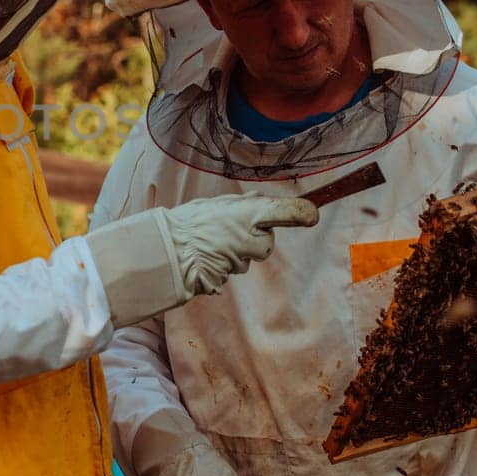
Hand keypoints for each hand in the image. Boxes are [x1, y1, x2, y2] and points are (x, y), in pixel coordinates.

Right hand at [168, 194, 318, 295]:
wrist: (165, 250)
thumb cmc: (189, 224)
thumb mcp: (217, 205)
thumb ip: (242, 205)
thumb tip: (260, 199)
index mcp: (242, 212)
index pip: (277, 211)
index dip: (295, 213)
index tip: (311, 216)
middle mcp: (244, 235)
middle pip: (264, 244)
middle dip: (253, 242)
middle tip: (228, 233)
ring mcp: (236, 258)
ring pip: (246, 260)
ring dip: (234, 255)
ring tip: (211, 245)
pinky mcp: (226, 276)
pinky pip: (230, 272)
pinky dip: (221, 267)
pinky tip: (206, 258)